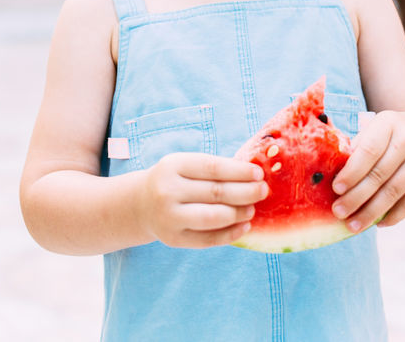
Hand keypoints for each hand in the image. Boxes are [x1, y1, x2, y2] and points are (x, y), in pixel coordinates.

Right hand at [137, 152, 269, 248]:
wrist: (141, 204)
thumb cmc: (174, 180)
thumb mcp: (185, 165)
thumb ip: (214, 169)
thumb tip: (253, 176)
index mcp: (173, 166)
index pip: (212, 168)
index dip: (239, 172)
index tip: (259, 174)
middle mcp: (167, 191)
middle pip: (215, 193)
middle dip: (245, 192)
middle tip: (263, 191)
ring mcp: (169, 217)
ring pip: (212, 217)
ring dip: (238, 214)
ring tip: (253, 209)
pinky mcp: (174, 239)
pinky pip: (207, 239)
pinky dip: (230, 234)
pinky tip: (244, 227)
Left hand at [330, 111, 404, 231]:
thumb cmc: (390, 137)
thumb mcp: (375, 131)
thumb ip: (356, 149)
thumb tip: (331, 177)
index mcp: (389, 123)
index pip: (369, 150)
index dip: (352, 171)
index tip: (336, 189)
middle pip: (379, 174)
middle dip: (356, 197)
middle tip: (338, 212)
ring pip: (393, 192)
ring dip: (371, 213)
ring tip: (353, 226)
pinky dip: (392, 216)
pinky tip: (377, 224)